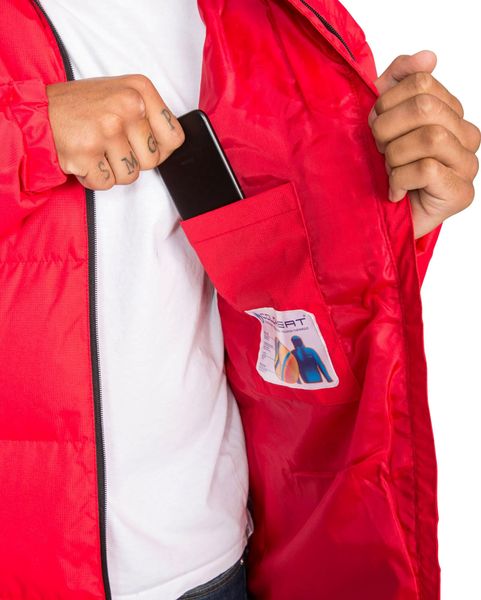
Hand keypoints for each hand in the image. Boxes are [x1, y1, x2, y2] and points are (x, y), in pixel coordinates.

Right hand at [46, 75, 184, 189]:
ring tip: (96, 149)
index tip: (143, 144)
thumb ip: (149, 117)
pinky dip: (93, 177)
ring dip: (112, 170)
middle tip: (110, 144)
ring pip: (130, 175)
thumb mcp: (122, 95)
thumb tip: (171, 145)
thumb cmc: (84, 108)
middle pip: (152, 161)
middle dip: (132, 160)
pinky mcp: (87, 152)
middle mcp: (126, 106)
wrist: (39, 112)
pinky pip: (106, 183)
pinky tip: (84, 157)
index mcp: (139, 90)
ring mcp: (107, 129)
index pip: (175, 137)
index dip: (160, 149)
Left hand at [368, 50, 480, 237]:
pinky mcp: (461, 193)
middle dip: (386, 128)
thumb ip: (397, 83)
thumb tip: (429, 56)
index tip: (374, 126)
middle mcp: (466, 135)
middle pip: (425, 107)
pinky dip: (399, 180)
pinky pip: (427, 169)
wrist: (382, 221)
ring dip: (393, 156)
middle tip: (377, 150)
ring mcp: (467, 165)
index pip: (420, 82)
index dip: (386, 102)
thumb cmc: (382, 170)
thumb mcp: (381, 120)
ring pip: (429, 137)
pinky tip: (394, 192)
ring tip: (387, 171)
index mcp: (450, 112)